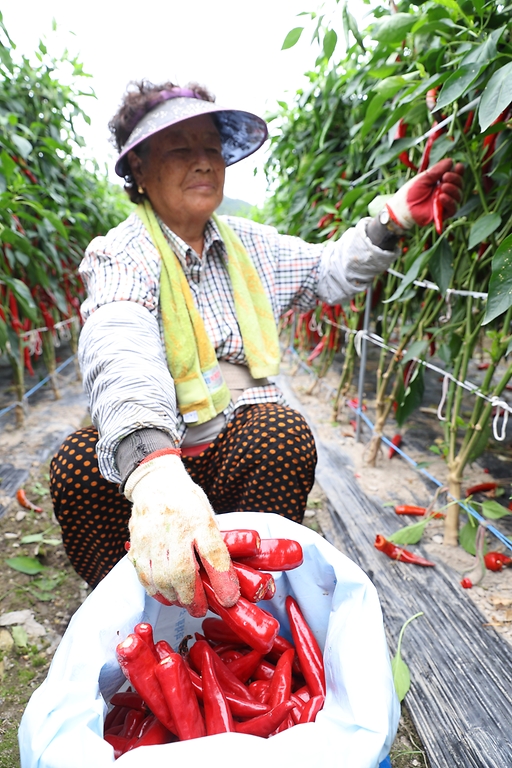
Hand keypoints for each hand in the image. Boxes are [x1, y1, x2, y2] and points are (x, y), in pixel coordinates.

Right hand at [124, 453, 239, 616]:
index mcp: (199, 519)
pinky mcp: (136, 544)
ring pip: (161, 579)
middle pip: (182, 573)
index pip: (213, 553)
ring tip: (185, 602)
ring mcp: (151, 537)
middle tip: (200, 608)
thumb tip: (226, 578)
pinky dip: (157, 591)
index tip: (229, 599)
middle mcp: (174, 528)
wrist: (155, 483)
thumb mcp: (208, 515)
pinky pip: (144, 577)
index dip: (222, 580)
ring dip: (175, 598)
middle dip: (193, 599)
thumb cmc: (187, 501)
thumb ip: (213, 543)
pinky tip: (166, 594)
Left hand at [386, 159, 463, 229]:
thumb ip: (436, 171)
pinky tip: (442, 197)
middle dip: (455, 179)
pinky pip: (453, 209)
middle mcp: (446, 192)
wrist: (402, 208)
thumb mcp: (423, 178)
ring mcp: (445, 203)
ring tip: (443, 186)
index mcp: (442, 181)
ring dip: (453, 190)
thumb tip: (451, 161)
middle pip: (459, 185)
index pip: (456, 176)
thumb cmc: (411, 192)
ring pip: (458, 196)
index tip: (459, 166)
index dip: (459, 171)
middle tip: (446, 176)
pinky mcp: (443, 214)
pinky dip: (450, 202)